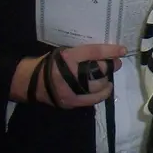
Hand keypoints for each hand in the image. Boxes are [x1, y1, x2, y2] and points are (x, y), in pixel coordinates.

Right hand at [10, 44, 125, 107]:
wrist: (30, 82)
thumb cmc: (49, 64)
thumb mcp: (64, 52)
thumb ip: (83, 54)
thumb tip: (106, 54)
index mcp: (67, 57)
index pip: (93, 52)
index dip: (110, 51)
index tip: (122, 50)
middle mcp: (70, 73)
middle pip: (99, 70)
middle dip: (111, 66)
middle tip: (115, 64)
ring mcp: (72, 90)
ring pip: (99, 85)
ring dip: (107, 80)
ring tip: (106, 76)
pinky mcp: (73, 102)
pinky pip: (95, 99)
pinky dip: (103, 93)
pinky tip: (106, 88)